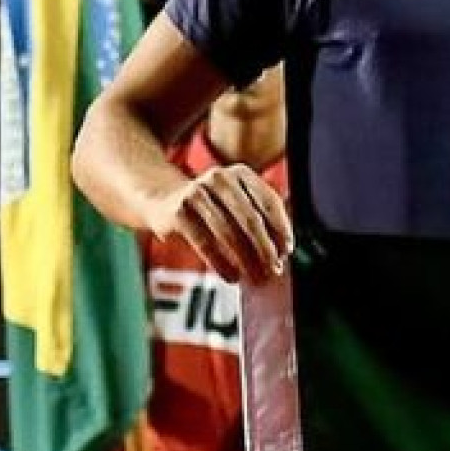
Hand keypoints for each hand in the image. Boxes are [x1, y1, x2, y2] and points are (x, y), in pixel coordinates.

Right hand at [146, 165, 292, 281]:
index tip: (288, 250)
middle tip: (275, 269)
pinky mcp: (179, 213)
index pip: (268, 201)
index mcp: (241, 173)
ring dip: (247, 260)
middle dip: (266, 248)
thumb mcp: (234, 200)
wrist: (161, 200)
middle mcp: (220, 178)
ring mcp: (197, 193)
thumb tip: (284, 249)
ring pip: (229, 234)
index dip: (281, 227)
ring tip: (257, 277)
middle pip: (250, 219)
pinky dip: (222, 264)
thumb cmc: (209, 206)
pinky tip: (232, 277)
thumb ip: (257, 216)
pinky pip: (206, 244)